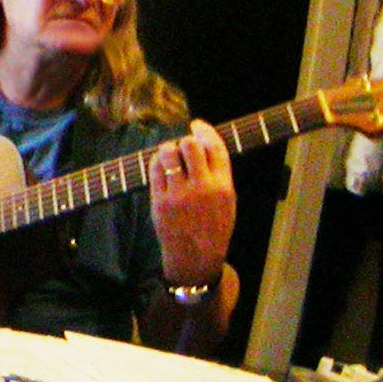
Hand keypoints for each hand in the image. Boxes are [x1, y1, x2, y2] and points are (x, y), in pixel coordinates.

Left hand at [148, 119, 235, 284]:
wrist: (196, 257)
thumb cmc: (213, 227)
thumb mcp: (228, 201)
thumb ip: (219, 174)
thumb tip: (205, 142)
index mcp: (224, 187)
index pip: (215, 147)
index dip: (205, 130)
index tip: (197, 124)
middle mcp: (202, 188)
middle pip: (190, 145)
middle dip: (185, 141)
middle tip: (183, 149)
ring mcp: (179, 195)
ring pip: (169, 153)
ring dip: (169, 149)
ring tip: (171, 157)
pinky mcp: (160, 201)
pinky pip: (154, 169)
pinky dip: (157, 162)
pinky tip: (161, 166)